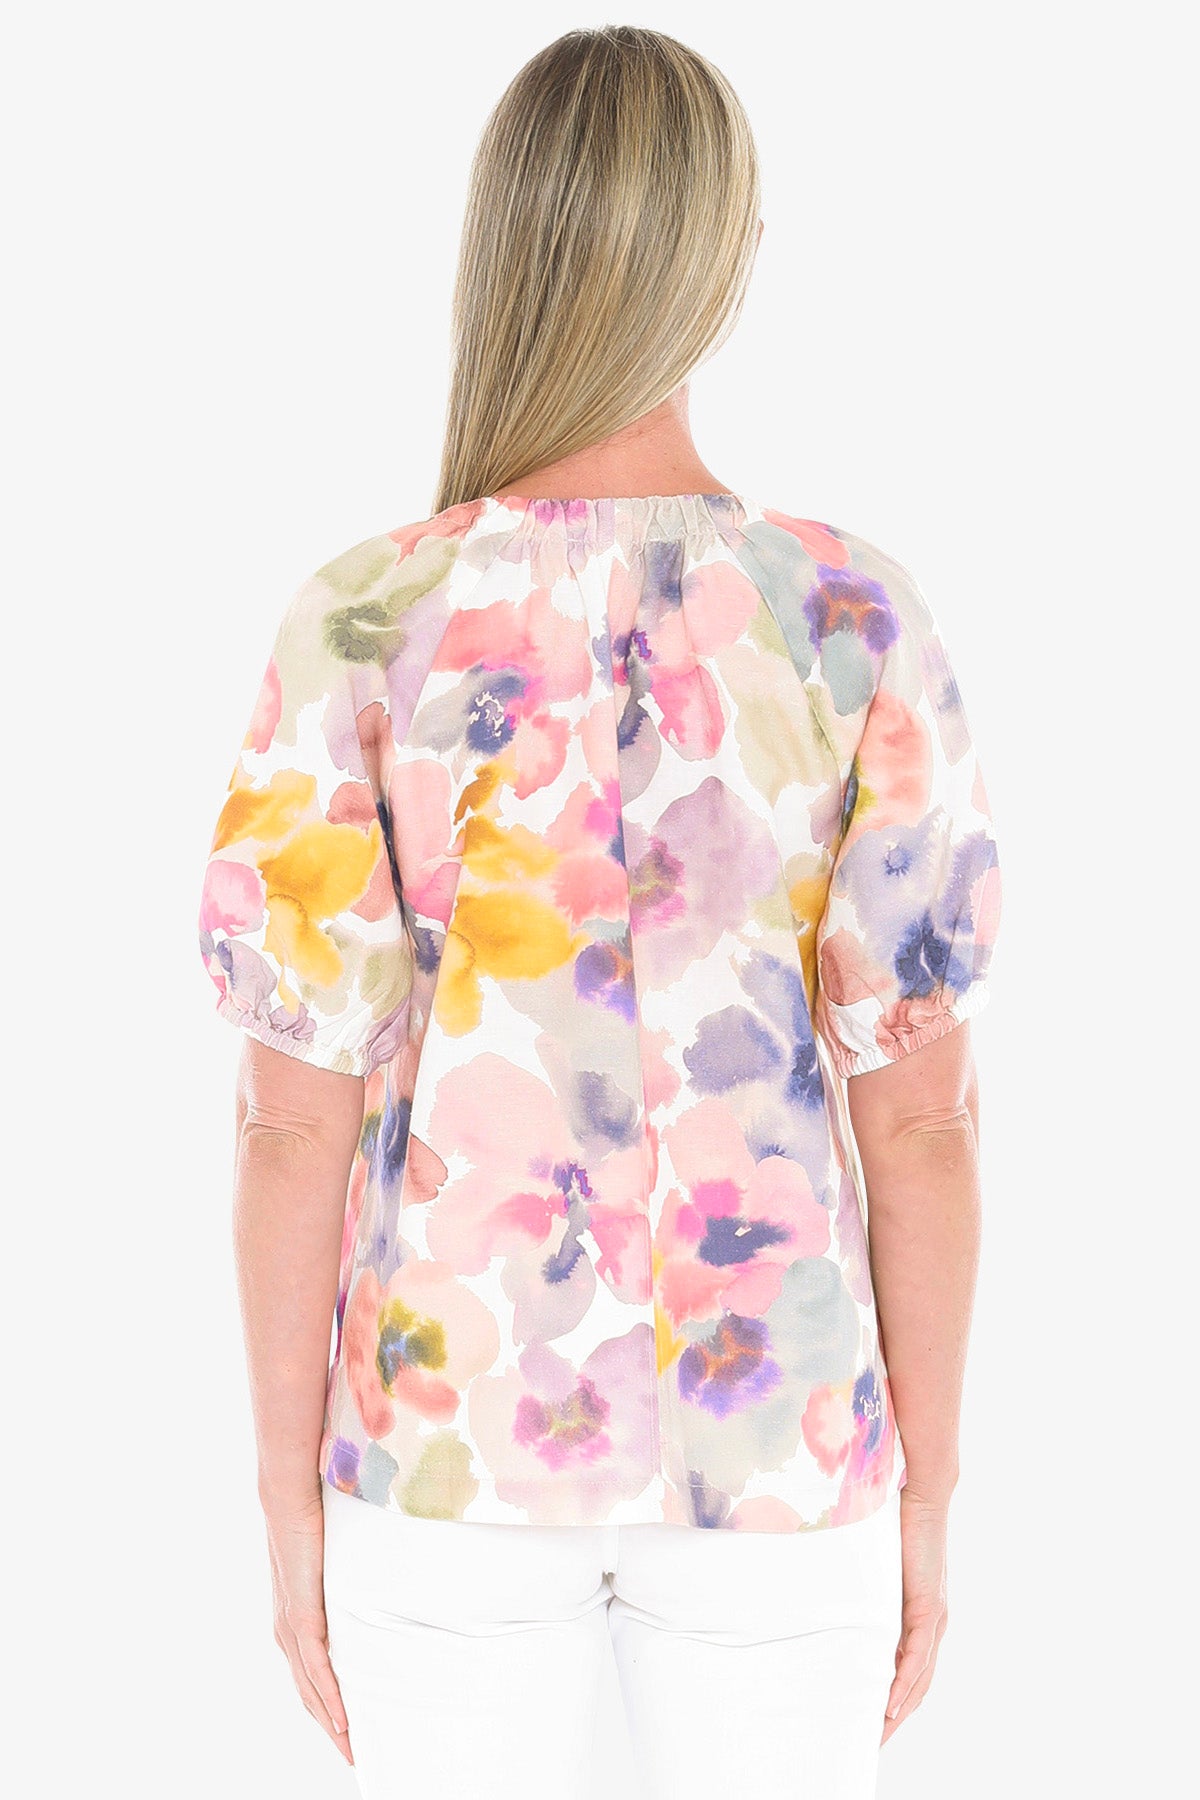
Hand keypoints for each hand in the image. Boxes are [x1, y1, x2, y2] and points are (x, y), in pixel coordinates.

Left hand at [263, 1494, 353, 1765]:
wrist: (287, 1499)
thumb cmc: (310, 1523)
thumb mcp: (330, 1563)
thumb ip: (341, 1581)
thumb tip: (370, 1578)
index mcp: (292, 1622)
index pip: (309, 1677)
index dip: (326, 1707)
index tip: (348, 1730)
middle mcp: (286, 1633)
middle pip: (309, 1695)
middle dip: (332, 1728)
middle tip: (355, 1754)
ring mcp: (292, 1627)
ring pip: (312, 1690)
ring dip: (333, 1723)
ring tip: (352, 1747)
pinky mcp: (301, 1617)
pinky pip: (317, 1668)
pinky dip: (330, 1698)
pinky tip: (343, 1721)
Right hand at [881, 1488, 950, 1744]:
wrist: (923, 1496)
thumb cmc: (898, 1527)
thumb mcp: (880, 1571)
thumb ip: (871, 1592)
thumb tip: (841, 1603)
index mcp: (923, 1620)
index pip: (911, 1674)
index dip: (894, 1703)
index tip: (871, 1727)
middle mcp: (934, 1627)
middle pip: (917, 1688)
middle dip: (894, 1720)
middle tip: (869, 1745)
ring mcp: (934, 1619)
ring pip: (919, 1680)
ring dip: (899, 1711)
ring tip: (877, 1736)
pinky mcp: (929, 1607)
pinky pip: (917, 1657)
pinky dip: (904, 1685)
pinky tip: (891, 1705)